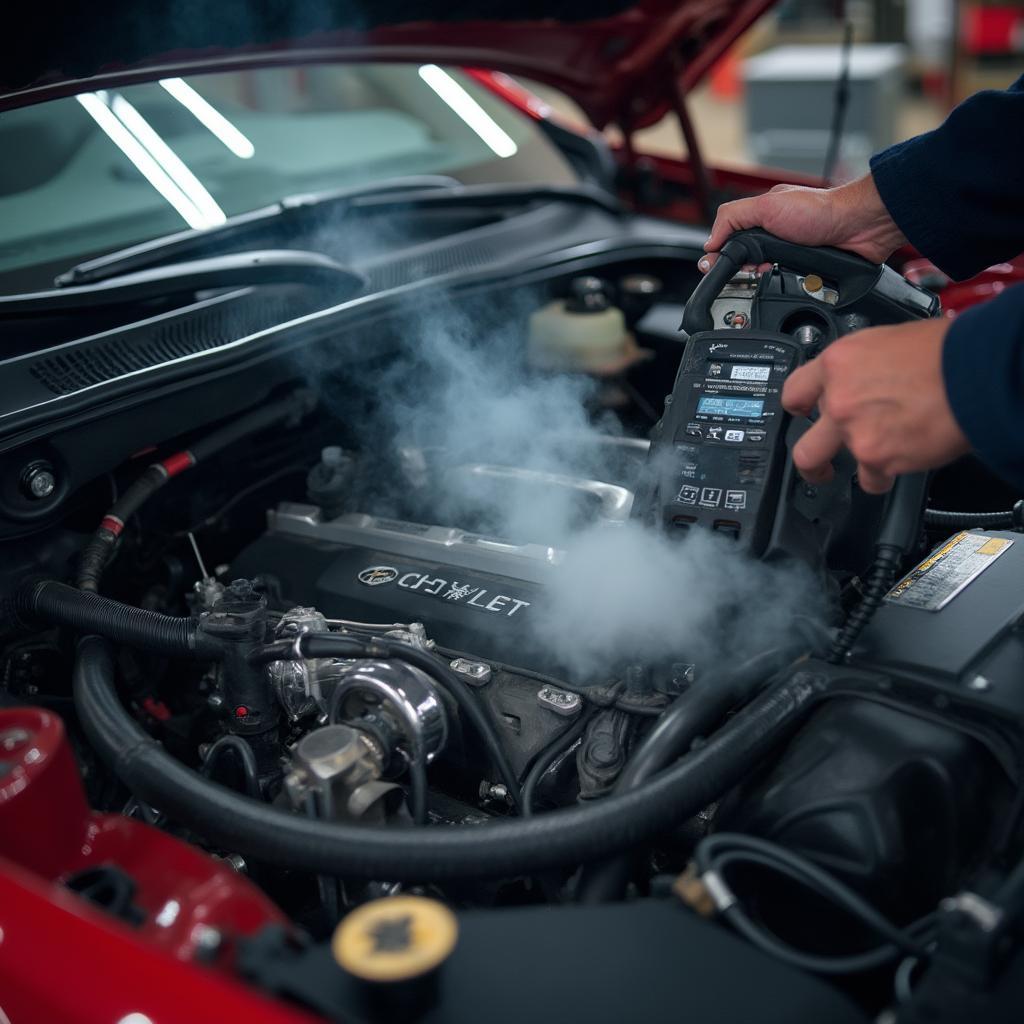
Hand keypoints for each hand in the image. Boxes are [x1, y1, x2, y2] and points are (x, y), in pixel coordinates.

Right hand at [699, 175, 906, 272]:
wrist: (860, 226)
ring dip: (766, 279)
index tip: (715, 268)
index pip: (730, 240)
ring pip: (765, 276)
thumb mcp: (767, 206)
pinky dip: (786, 286)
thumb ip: (733, 218)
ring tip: (772, 272)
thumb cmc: (821, 210)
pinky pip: (787, 285)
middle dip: (745, 270)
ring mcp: (791, 254)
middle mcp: (775, 236)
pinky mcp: (806, 270)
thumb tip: (710, 242)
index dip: (721, 255)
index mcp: (762, 217)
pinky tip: (788, 279)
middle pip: (746, 262)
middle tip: (751, 270)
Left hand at [781, 318, 969, 493]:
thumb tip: (862, 379)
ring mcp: (854, 431)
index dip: (797, 406)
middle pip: (802, 443)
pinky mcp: (876, 458)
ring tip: (866, 468)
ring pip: (830, 465)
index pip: (795, 390)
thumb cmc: (946, 352)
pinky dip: (883, 477)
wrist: (976, 372)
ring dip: (845, 469)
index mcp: (838, 363)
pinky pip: (870, 479)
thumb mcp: (888, 342)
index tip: (801, 414)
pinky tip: (897, 466)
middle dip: (809, 460)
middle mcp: (838, 399)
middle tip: (817, 465)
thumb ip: (862, 367)